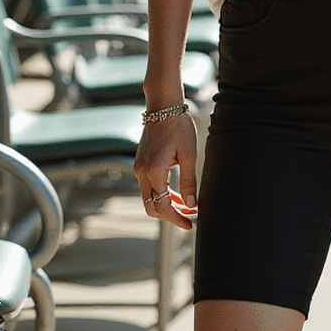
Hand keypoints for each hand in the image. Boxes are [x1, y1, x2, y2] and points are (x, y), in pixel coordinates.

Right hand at [134, 112, 198, 229]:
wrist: (162, 106)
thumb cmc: (178, 126)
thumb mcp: (189, 154)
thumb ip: (189, 181)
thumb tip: (192, 204)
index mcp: (153, 171)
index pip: (162, 206)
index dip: (176, 218)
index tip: (190, 224)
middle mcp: (141, 172)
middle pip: (152, 206)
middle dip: (170, 216)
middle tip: (189, 219)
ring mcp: (138, 168)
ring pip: (149, 198)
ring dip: (166, 205)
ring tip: (187, 208)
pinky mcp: (140, 163)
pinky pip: (149, 186)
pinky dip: (162, 194)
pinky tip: (177, 195)